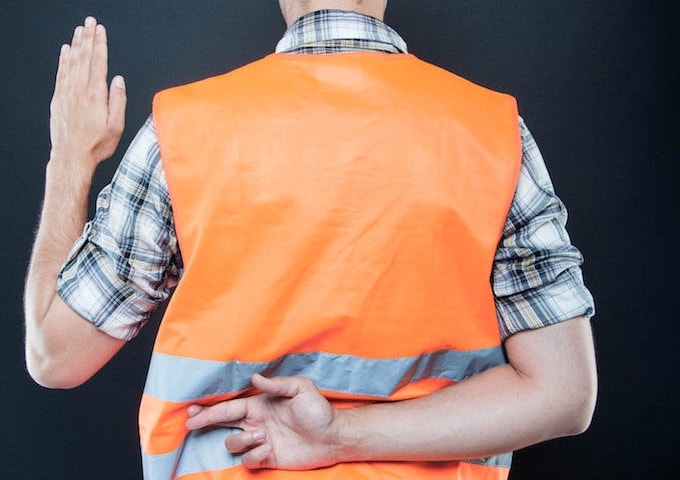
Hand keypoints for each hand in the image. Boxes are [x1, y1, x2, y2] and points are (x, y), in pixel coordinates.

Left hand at [49, 16, 125, 171]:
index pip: (99, 62)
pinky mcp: (59, 98)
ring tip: (80, 30)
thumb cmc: (96, 145)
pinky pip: (61, 73)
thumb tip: (119, 81)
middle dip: (88, 38)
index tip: (101, 30)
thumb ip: (118, 101)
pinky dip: (64, 59)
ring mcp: (67, 93)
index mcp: (96, 95)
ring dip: (77, 44)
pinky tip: (66, 51)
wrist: (71, 156)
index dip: (100, 44)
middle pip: (85, 57)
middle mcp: (80, 90)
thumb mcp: (116, 126)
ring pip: (72, 62)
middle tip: (90, 22)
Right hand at [185, 374, 339, 469]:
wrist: (333, 436)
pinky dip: (254, 455)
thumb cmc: (318, 410)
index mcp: (261, 405)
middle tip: (192, 423)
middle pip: (223, 423)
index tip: (192, 410)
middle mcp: (257, 422)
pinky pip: (248, 460)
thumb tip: (255, 378)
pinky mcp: (267, 458)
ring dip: (242, 440)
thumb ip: (277, 385)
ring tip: (262, 435)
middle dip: (206, 421)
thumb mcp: (301, 389)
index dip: (210, 408)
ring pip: (233, 443)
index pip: (230, 406)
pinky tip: (268, 449)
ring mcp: (261, 441)